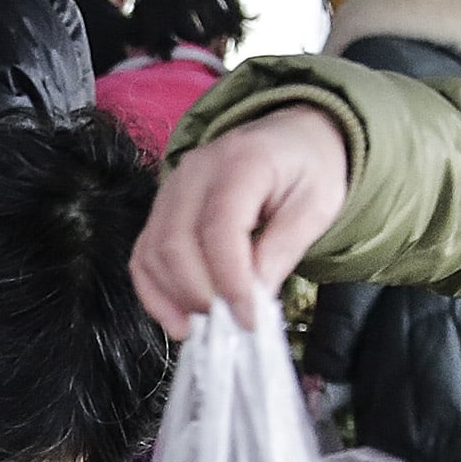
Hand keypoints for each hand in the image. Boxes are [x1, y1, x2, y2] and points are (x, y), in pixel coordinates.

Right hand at [128, 104, 349, 338]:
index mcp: (242, 162)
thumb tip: (253, 296)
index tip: (248, 319)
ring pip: (152, 253)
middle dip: (201, 295)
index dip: (229, 280)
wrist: (287, 136)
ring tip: (212, 324)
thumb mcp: (318, 205)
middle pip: (176, 243)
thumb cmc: (307, 168)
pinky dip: (155, 294)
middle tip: (233, 325)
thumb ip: (285, 247)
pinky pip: (142, 256)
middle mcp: (194, 172)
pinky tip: (180, 321)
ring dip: (177, 299)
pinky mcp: (160, 211)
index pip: (219, 227)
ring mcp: (170, 190)